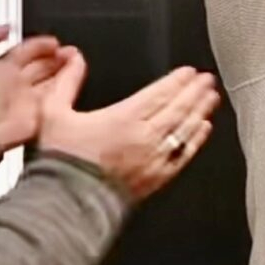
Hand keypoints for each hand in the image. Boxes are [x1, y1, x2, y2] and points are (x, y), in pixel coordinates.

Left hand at [0, 25, 69, 158]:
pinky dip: (69, 85)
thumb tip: (5, 28)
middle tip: (71, 51)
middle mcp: (19, 83)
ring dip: (66, 68)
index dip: (41, 44)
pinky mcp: (42, 113)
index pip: (27, 51)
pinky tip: (76, 75)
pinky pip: (59, 96)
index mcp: (4, 69)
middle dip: (58, 57)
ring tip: (77, 59)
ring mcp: (32, 98)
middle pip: (44, 65)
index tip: (55, 42)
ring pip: (54, 79)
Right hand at [37, 55, 219, 200]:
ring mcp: (153, 159)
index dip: (177, 80)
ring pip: (184, 129)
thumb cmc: (60, 162)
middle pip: (177, 108)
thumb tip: (74, 60)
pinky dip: (195, 140)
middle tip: (207, 80)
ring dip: (200, 111)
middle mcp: (143, 137)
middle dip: (195, 91)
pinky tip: (202, 129)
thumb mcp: (54, 113)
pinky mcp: (156, 179)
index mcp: (122, 118)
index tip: (189, 72)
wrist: (66, 204)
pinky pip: (183, 155)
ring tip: (211, 98)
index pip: (159, 93)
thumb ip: (66, 83)